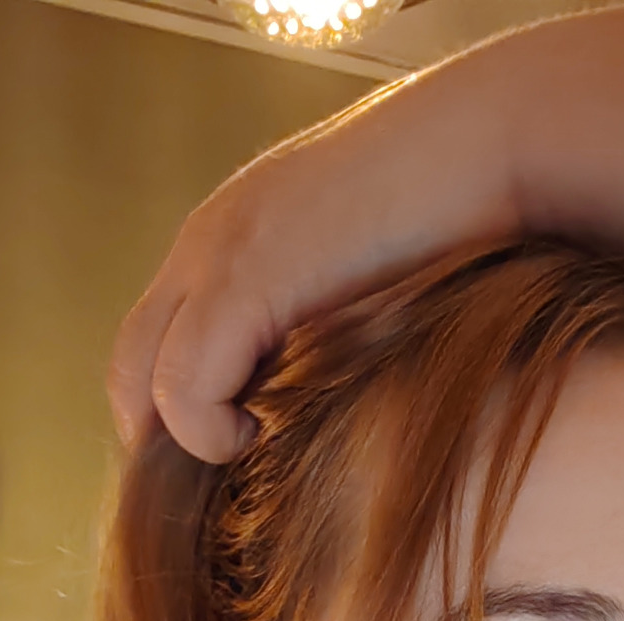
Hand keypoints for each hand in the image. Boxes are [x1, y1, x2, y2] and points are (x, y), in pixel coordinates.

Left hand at [107, 70, 515, 462]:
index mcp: (230, 244)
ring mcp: (220, 255)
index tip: (242, 454)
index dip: (182, 418)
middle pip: (127, 368)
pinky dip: (211, 431)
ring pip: (138, 380)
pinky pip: (184, 386)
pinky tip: (268, 431)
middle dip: (167, 442)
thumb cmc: (461, 220)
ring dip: (188, 441)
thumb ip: (321, 328)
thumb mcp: (368, 283)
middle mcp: (207, 244)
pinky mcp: (249, 279)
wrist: (495, 142)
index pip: (153, 347)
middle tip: (236, 474)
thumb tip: (315, 408)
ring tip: (257, 447)